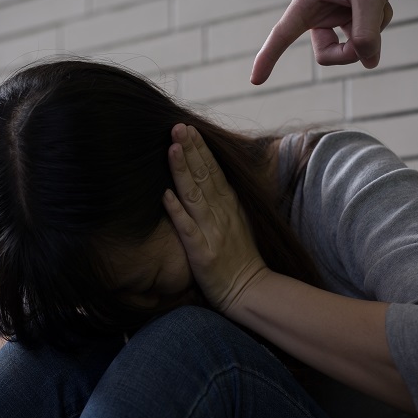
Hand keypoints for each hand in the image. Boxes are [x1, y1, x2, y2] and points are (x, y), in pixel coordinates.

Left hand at [162, 124, 268, 312]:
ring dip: (182, 171)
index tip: (187, 128)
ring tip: (171, 148)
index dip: (200, 149)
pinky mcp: (202, 253)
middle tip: (176, 126)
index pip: (213, 170)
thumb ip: (225, 199)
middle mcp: (221, 213)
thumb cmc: (241, 257)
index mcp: (229, 205)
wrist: (251, 291)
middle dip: (190, 150)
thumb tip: (212, 176)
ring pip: (194, 195)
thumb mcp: (239, 220)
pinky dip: (177, 212)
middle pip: (203, 176)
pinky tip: (165, 195)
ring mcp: (212, 232)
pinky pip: (187, 229)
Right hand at [251, 0, 407, 83]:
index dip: (268, 57)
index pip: (283, 33)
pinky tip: (383, 4)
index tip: (255, 80)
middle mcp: (318, 10)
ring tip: (380, 7)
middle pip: (326, 53)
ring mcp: (334, 16)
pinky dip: (379, 24)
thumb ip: (366, 31)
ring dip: (371, 33)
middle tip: (372, 35)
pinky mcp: (350, 17)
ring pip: (348, 48)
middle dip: (352, 49)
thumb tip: (369, 61)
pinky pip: (363, 37)